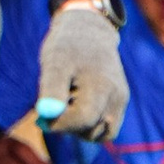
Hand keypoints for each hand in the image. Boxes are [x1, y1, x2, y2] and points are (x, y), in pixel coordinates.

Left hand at [36, 0, 126, 142]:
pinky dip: (89, 126)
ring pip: (99, 134)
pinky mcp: (121, 102)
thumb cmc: (67, 46)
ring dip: (78, 128)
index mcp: (101, 85)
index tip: (42, 116)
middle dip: (67, 125)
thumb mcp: (54, 63)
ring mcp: (121, 101)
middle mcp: (116, 96)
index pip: (83, 120)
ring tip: (68, 103)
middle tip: (54, 105)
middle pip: (90, 131)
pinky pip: (105, 129)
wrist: (89, 30)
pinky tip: (78, 107)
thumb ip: (51, 90)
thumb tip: (47, 117)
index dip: (60, 123)